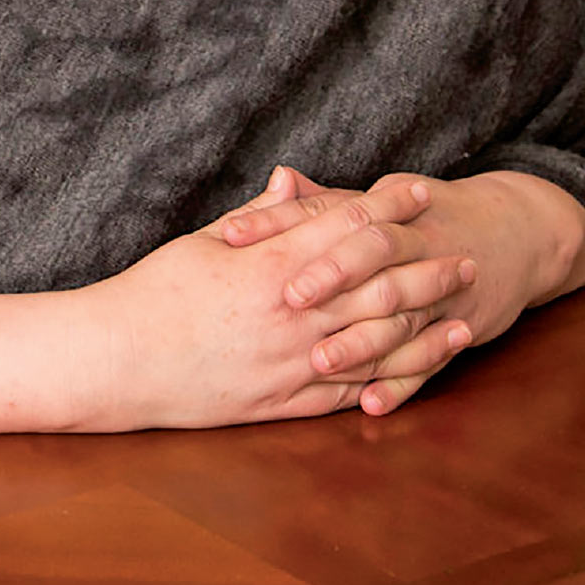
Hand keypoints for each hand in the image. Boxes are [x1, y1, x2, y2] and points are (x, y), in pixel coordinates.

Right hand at [86, 173, 450, 430]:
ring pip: (375, 346)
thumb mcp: (204, 241)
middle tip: (466, 258)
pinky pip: (348, 394)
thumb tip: (292, 180)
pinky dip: (388, 383)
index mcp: (272, 267)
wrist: (119, 361)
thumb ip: (259, 218)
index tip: (422, 194)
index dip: (390, 208)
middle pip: (378, 288)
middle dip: (426, 270)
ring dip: (424, 331)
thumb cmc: (155, 293)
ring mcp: (291, 365)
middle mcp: (291, 316)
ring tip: (462, 319)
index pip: (347, 228)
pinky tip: (416, 374)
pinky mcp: (282, 404)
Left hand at [220, 166, 584, 417]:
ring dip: (361, 338)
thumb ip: (324, 200)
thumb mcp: (381, 200)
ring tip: (319, 361)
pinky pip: (431, 358)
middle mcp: (414, 241)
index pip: (328, 209)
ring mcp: (440, 285)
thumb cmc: (429, 216)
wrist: (516, 232)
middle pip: (372, 253)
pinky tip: (371, 404)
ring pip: (400, 312)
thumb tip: (275, 181)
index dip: (279, 220)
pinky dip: (403, 383)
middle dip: (330, 274)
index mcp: (384, 208)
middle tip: (285, 299)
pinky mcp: (460, 324)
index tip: (231, 235)